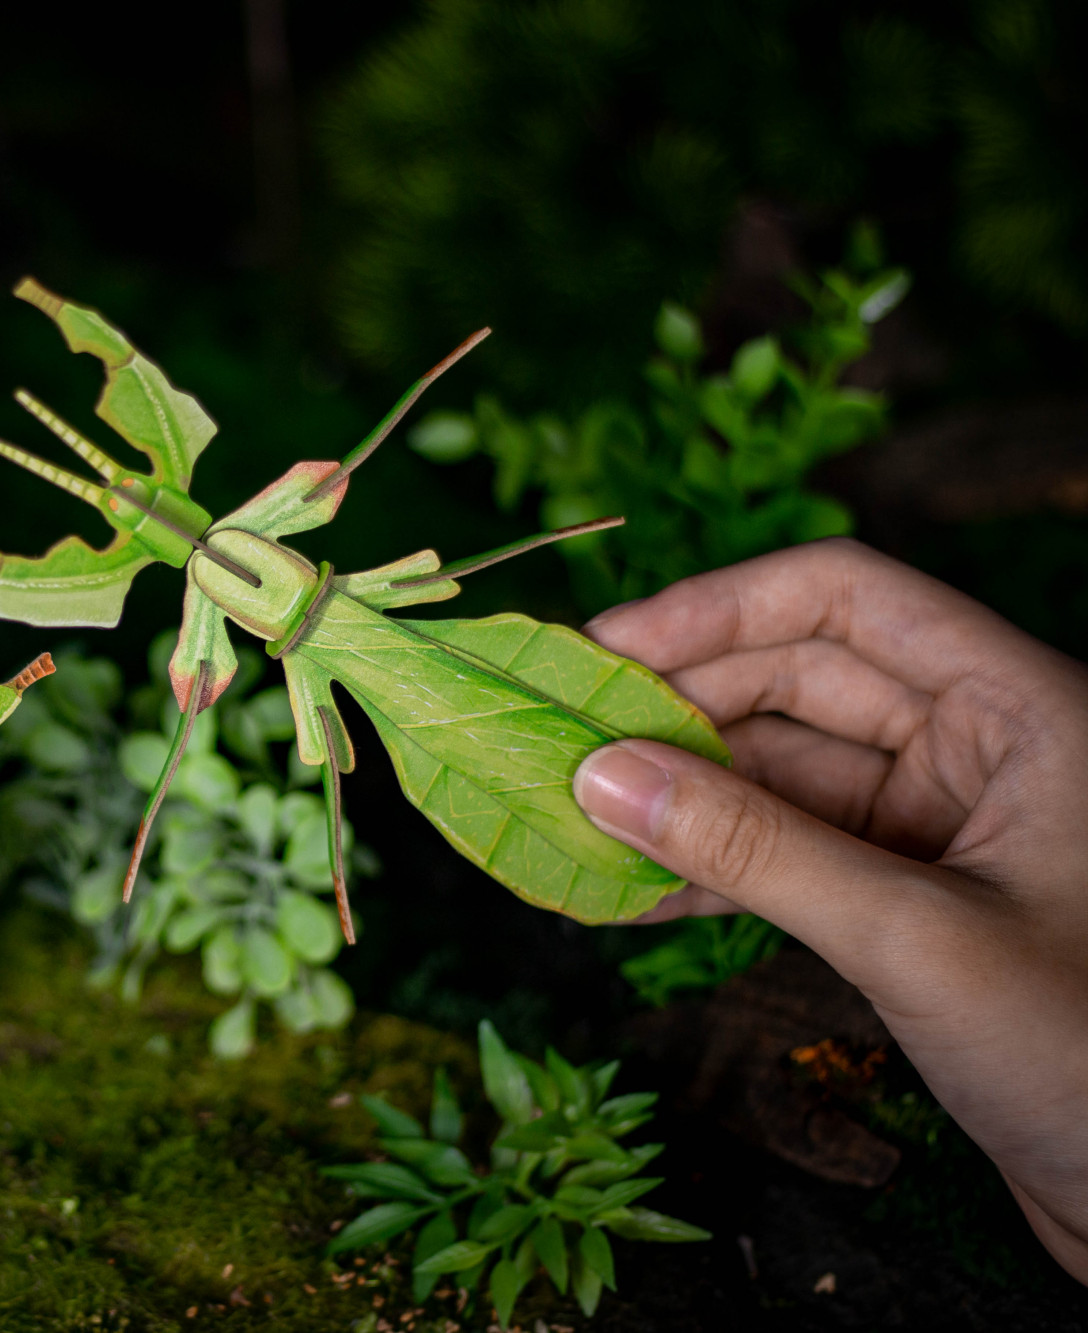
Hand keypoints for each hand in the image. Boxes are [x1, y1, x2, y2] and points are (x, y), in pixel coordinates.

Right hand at [571, 537, 1087, 1282]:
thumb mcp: (917, 941)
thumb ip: (755, 853)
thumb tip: (600, 776)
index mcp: (1019, 708)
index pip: (845, 598)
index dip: (715, 607)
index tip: (599, 654)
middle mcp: (979, 747)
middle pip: (795, 680)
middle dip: (673, 710)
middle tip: (555, 743)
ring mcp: (940, 828)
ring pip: (778, 774)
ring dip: (676, 798)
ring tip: (564, 821)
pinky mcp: (911, 904)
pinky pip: (787, 856)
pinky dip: (708, 869)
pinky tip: (621, 892)